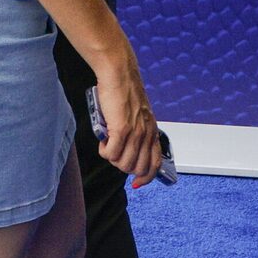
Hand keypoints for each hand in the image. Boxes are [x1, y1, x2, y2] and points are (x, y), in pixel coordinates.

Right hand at [92, 46, 164, 187]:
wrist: (119, 74)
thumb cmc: (124, 91)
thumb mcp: (138, 115)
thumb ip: (136, 132)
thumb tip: (125, 150)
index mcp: (152, 131)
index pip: (155, 164)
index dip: (145, 177)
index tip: (136, 183)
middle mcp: (146, 134)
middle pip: (136, 168)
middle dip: (121, 165)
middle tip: (113, 151)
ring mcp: (135, 133)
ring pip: (122, 164)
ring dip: (111, 158)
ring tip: (107, 143)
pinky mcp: (121, 129)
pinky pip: (110, 154)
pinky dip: (104, 151)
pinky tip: (103, 140)